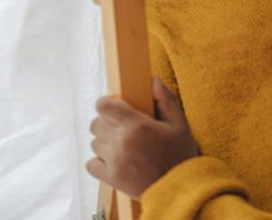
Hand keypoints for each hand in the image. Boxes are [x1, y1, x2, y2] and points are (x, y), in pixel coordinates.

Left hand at [85, 77, 198, 198]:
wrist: (180, 191)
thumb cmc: (180, 156)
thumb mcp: (180, 125)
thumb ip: (166, 100)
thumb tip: (153, 79)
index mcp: (137, 125)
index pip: (103, 106)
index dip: (106, 104)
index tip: (114, 107)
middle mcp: (122, 142)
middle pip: (96, 123)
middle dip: (106, 123)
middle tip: (121, 128)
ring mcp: (114, 161)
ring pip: (94, 143)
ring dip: (105, 143)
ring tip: (122, 147)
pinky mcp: (111, 178)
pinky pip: (91, 164)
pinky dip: (99, 162)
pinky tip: (114, 161)